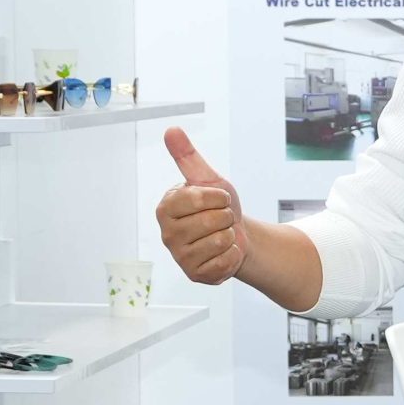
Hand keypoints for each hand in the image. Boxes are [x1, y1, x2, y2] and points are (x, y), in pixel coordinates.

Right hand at [156, 127, 247, 284]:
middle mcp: (167, 234)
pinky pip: (225, 262)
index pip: (197, 198)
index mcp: (166, 208)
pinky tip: (224, 253)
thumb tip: (171, 130)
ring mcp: (180, 257)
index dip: (218, 197)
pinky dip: (233, 255)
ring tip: (221, 236)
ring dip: (230, 237)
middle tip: (220, 220)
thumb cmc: (219, 206)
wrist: (237, 235)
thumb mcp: (208, 178)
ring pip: (220, 241)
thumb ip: (188, 156)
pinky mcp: (196, 275)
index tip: (218, 199)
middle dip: (226, 217)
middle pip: (212, 221)